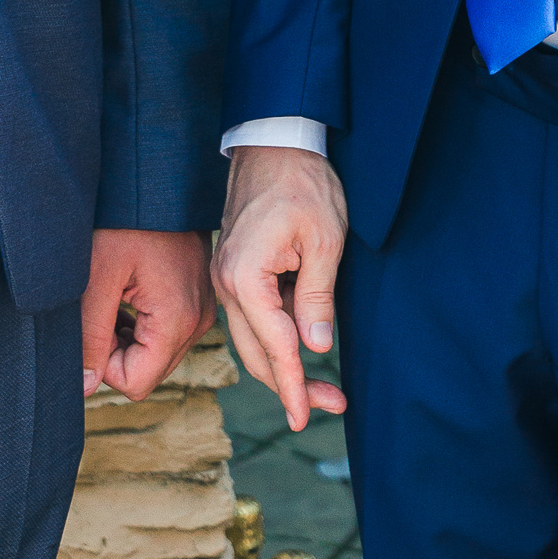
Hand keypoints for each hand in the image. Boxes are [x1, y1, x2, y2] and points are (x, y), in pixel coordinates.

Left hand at [82, 230, 216, 401]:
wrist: (154, 175)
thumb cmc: (122, 219)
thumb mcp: (96, 277)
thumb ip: (90, 337)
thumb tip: (86, 387)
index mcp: (177, 319)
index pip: (135, 382)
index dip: (102, 363)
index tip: (92, 322)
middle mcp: (199, 320)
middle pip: (147, 370)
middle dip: (115, 349)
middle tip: (101, 303)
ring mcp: (202, 308)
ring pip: (155, 352)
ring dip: (127, 335)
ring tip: (113, 292)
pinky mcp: (196, 297)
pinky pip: (166, 330)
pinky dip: (140, 321)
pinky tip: (126, 289)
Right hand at [213, 144, 349, 431]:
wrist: (274, 141)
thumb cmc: (302, 184)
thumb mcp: (324, 240)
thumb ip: (317, 296)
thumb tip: (316, 346)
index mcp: (243, 277)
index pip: (273, 345)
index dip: (293, 385)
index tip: (304, 417)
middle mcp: (226, 282)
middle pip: (256, 352)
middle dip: (291, 384)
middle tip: (331, 407)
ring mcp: (226, 276)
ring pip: (253, 339)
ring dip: (285, 365)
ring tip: (324, 390)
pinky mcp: (235, 270)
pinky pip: (253, 317)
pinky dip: (277, 338)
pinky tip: (305, 348)